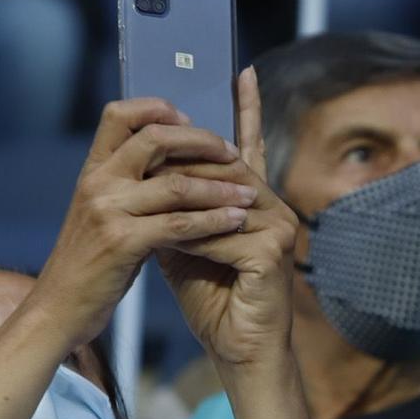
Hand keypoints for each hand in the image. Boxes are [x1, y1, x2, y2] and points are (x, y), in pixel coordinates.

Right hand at [31, 98, 253, 348]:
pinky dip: (214, 222)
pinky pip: (179, 224)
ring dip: (220, 188)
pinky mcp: (123, 242)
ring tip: (250, 193)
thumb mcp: (102, 213)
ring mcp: (108, 211)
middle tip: (232, 153)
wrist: (58, 307)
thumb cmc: (90, 262)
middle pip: (155, 138)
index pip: (119, 114)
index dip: (157, 108)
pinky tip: (236, 222)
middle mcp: (97, 182)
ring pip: (176, 185)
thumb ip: (129, 186)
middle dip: (202, 141)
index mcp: (92, 170)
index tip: (189, 118)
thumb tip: (173, 164)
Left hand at [155, 69, 300, 370]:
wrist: (239, 348)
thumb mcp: (185, 242)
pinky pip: (221, 232)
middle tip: (140, 165)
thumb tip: (148, 168)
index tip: (240, 70)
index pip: (248, 147)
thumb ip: (176, 206)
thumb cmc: (213, 298)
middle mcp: (274, 206)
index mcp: (257, 201)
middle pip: (220, 170)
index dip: (246, 109)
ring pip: (216, 199)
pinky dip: (191, 240)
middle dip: (178, 168)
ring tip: (144, 214)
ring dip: (178, 208)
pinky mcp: (273, 252)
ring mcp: (279, 227)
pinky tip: (167, 248)